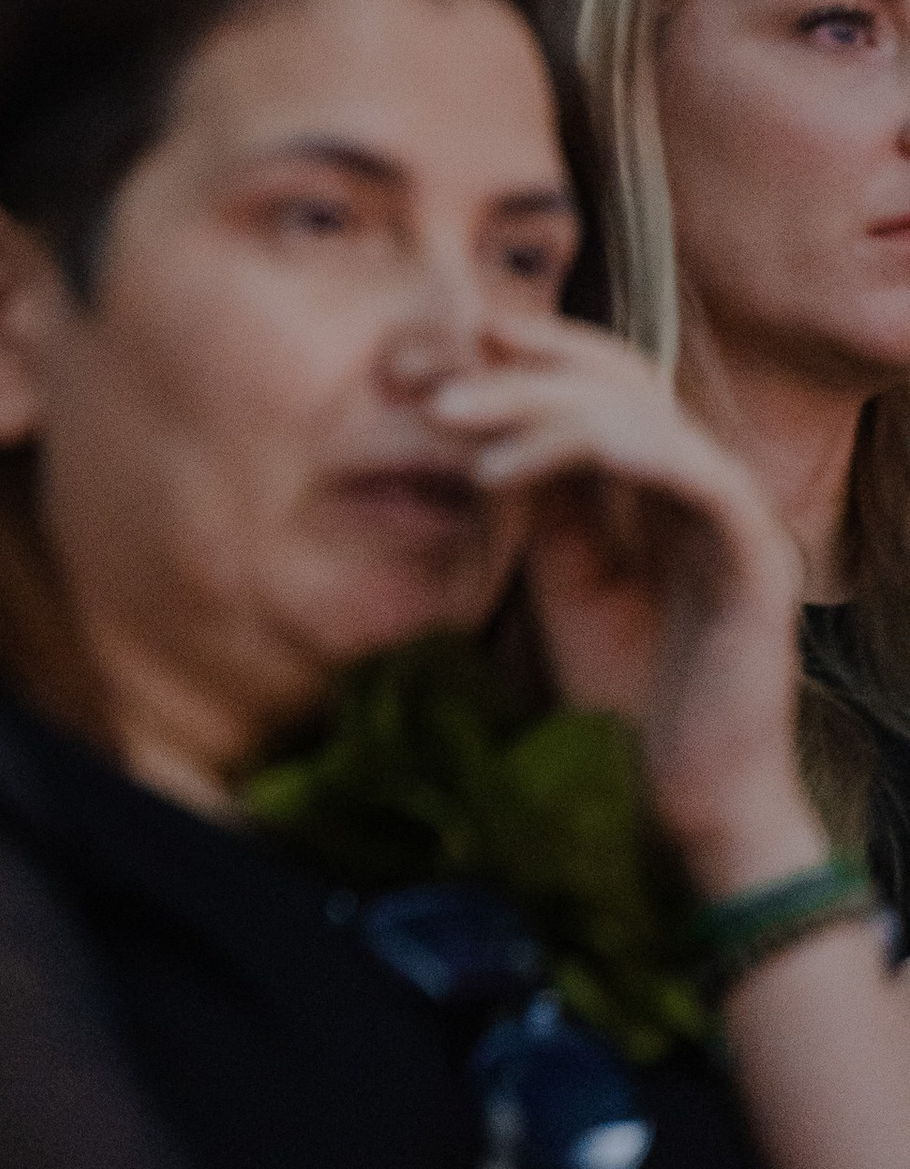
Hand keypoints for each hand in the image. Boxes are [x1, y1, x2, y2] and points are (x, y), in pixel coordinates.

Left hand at [426, 315, 818, 892]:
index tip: (414, 360)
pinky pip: (690, 474)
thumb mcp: (556, 579)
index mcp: (665, 485)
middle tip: (420, 368)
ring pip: (642, 412)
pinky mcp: (755, 558)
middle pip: (620, 379)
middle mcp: (707, 484)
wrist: (685, 809)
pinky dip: (597, 454)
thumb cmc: (621, 704)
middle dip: (517, 362)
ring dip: (534, 402)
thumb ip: (535, 502)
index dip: (516, 359)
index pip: (599, 385)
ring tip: (444, 415)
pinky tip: (502, 472)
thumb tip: (473, 420)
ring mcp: (736, 516)